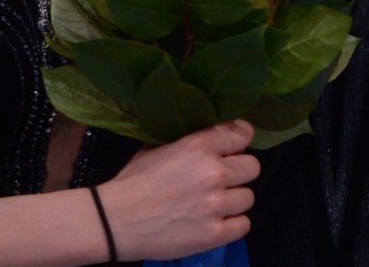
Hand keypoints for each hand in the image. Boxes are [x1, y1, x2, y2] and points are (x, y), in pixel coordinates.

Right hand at [99, 120, 258, 260]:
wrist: (116, 221)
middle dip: (238, 172)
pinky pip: (243, 225)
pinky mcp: (215, 234)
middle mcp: (213, 173)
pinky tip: (216, 222)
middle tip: (221, 180)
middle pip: (252, 167)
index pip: (242, 134)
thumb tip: (210, 136)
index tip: (234, 147)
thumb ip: (189, 140)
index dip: (239, 140)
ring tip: (214, 204)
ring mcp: (216, 205)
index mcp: (199, 146)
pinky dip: (232, 224)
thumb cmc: (133, 181)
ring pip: (248, 197)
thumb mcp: (158, 146)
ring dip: (233, 200)